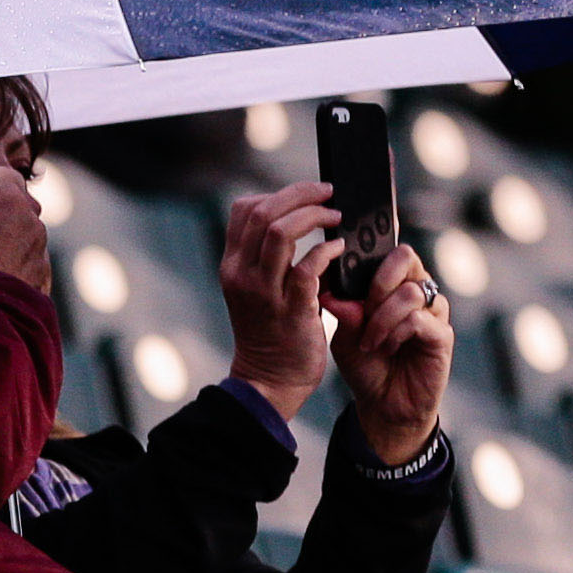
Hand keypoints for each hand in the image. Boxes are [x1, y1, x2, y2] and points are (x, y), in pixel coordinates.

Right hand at [217, 179, 340, 416]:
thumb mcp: (256, 288)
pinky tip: (339, 249)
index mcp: (232, 265)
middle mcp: (241, 274)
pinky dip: (327, 249)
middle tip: (329, 192)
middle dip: (301, 194)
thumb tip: (297, 217)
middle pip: (264, 211)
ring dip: (315, 215)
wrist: (270, 379)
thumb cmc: (272, 331)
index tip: (308, 195)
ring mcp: (263, 291)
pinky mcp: (290, 308)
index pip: (245, 209)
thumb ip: (267, 256)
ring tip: (336, 216)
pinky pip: (308, 265)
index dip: (279, 194)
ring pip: (282, 231)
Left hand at [326, 244, 452, 467]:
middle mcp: (417, 291)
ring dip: (382, 316)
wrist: (382, 404)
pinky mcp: (442, 335)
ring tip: (370, 341)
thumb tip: (331, 292)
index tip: (349, 267)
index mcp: (394, 285)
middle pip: (406, 257)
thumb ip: (343, 312)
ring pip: (411, 291)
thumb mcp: (345, 337)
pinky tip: (386, 348)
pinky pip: (419, 319)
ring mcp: (433, 312)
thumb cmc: (366, 365)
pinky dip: (396, 332)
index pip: (389, 251)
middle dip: (378, 282)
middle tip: (363, 310)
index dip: (372, 252)